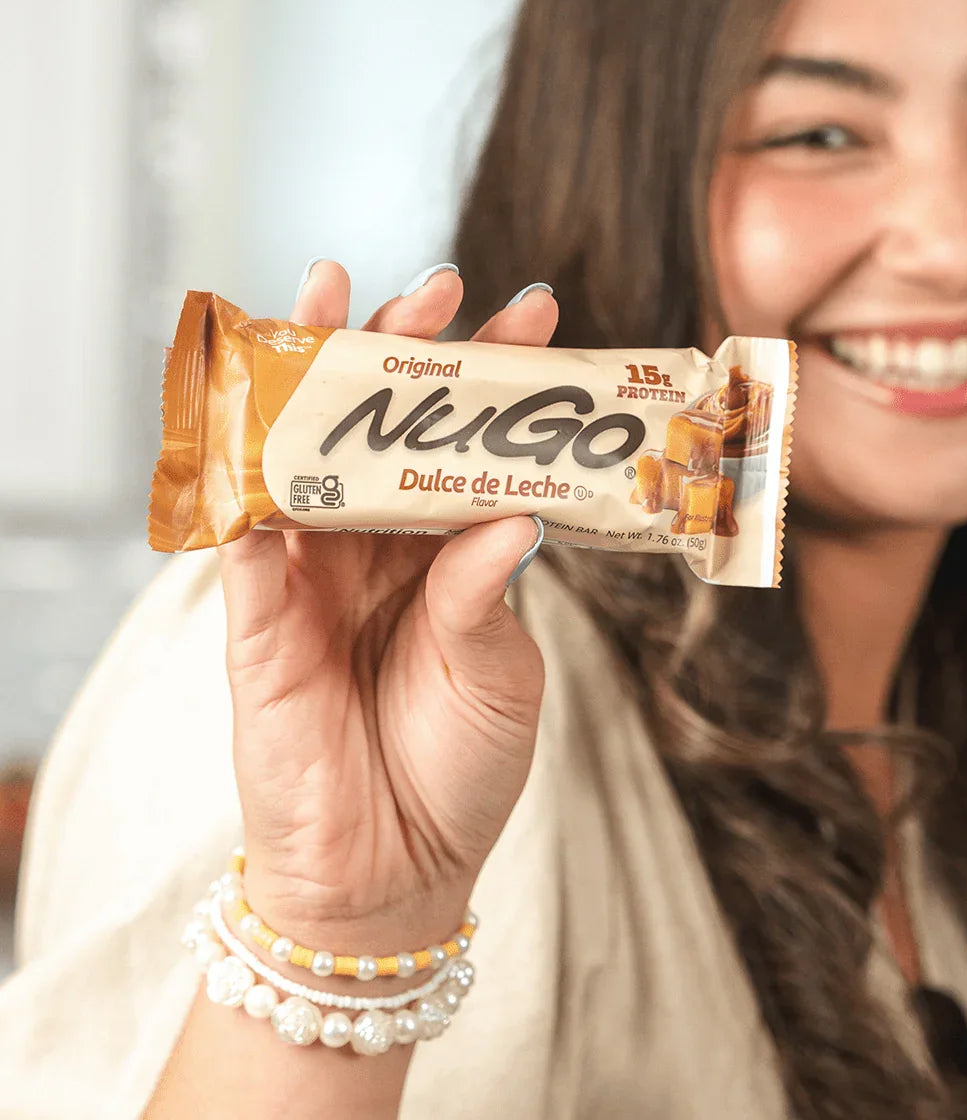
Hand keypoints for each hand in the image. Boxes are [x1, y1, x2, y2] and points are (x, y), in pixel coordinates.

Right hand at [217, 261, 556, 949]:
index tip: (533, 313)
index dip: (492, 379)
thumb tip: (511, 512)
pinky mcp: (254, 623)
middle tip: (438, 286)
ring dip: (310, 379)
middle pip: (381, 428)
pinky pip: (244, 542)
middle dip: (403, 351)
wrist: (397, 868)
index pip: (465, 444)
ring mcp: (310, 576)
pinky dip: (249, 481)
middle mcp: (376, 546)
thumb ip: (487, 591)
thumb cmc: (460, 763)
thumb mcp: (499, 669)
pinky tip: (261, 412)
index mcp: (444, 549)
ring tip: (328, 298)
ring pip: (303, 456)